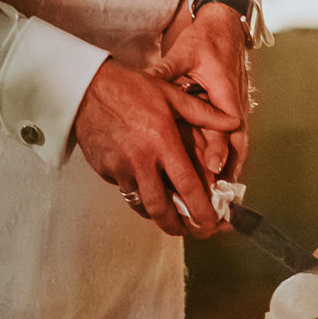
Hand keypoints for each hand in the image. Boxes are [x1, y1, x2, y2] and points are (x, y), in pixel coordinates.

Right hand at [73, 58, 238, 236]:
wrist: (84, 87)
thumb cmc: (128, 87)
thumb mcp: (170, 94)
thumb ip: (203, 113)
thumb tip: (233, 121)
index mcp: (162, 142)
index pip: (187, 188)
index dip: (202, 213)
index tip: (211, 225)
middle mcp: (141, 160)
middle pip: (161, 210)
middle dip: (179, 227)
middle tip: (190, 231)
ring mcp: (120, 167)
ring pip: (141, 204)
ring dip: (158, 214)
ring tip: (169, 215)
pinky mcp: (104, 170)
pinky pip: (124, 189)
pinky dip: (137, 191)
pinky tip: (144, 183)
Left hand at [147, 1, 250, 180]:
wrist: (226, 27)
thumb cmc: (206, 39)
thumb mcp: (184, 52)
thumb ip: (166, 71)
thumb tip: (144, 83)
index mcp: (225, 91)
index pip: (225, 125)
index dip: (218, 147)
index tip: (212, 166)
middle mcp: (235, 104)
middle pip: (235, 144)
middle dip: (226, 170)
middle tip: (216, 195)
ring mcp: (237, 110)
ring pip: (237, 146)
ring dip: (228, 170)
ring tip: (218, 196)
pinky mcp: (233, 113)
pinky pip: (233, 141)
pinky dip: (227, 159)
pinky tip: (217, 179)